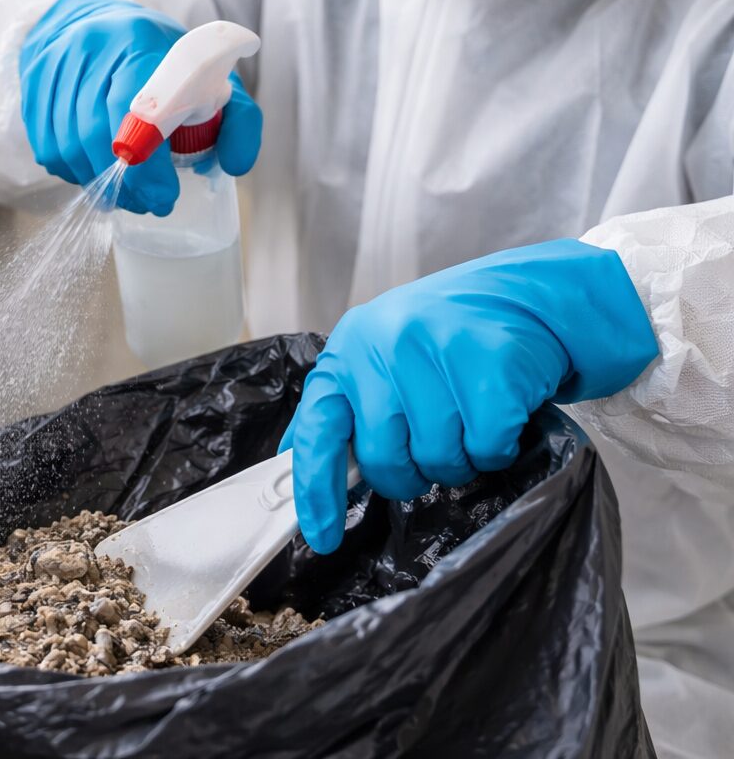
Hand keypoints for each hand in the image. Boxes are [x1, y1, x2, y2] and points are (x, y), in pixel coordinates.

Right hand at [19, 0, 261, 214]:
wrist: (94, 18)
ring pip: (69, 146)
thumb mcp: (212, 76)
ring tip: (125, 197)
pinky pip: (48, 146)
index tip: (165, 195)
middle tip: (148, 204)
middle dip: (125, 184)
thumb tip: (235, 165)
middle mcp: (91, 47)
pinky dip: (72, 172)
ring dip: (97, 184)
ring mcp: (55, 64)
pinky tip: (95, 175)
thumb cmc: (159, 57)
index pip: (138, 111)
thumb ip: (239, 118)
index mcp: (140, 41)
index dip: (149, 165)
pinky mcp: (33, 84)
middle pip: (98, 134)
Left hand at [281, 239, 657, 552]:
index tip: (323, 536)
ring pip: (437, 459)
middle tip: (432, 447)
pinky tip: (501, 413)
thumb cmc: (451, 339)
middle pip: (384, 459)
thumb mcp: (383, 358)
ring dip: (459, 458)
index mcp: (351, 349)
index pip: (318, 431)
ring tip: (469, 419)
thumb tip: (302, 464)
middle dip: (410, 473)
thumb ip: (348, 408)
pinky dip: (497, 447)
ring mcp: (437, 353)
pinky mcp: (491, 367)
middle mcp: (385, 346)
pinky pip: (486, 449)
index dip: (316, 490)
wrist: (531, 298)